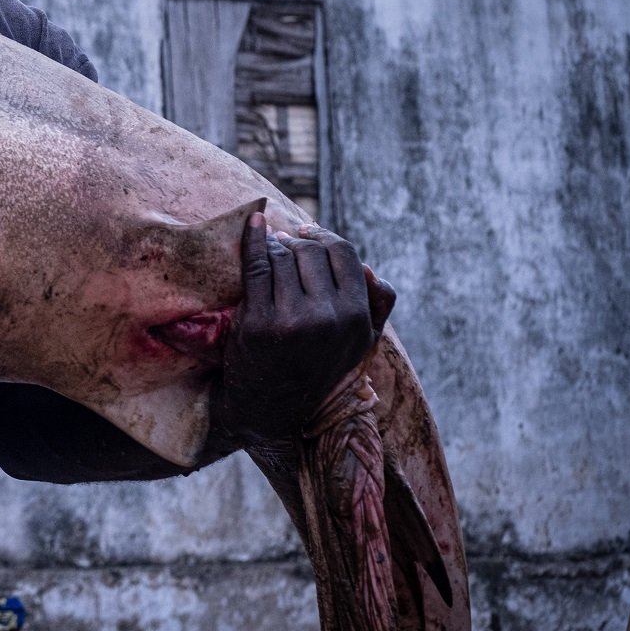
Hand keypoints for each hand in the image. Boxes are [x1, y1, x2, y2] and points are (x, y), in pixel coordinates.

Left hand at [219, 214, 378, 440]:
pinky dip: (252, 240)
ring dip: (274, 244)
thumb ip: (377, 306)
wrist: (270, 407)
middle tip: (285, 240)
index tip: (309, 232)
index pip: (345, 255)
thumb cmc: (316, 366)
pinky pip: (256, 266)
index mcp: (357, 318)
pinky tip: (252, 224)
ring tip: (270, 245)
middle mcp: (329, 318)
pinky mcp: (259, 321)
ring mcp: (292, 319)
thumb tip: (371, 268)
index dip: (325, 238)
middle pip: (312, 252)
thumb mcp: (360, 343)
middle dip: (298, 241)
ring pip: (283, 256)